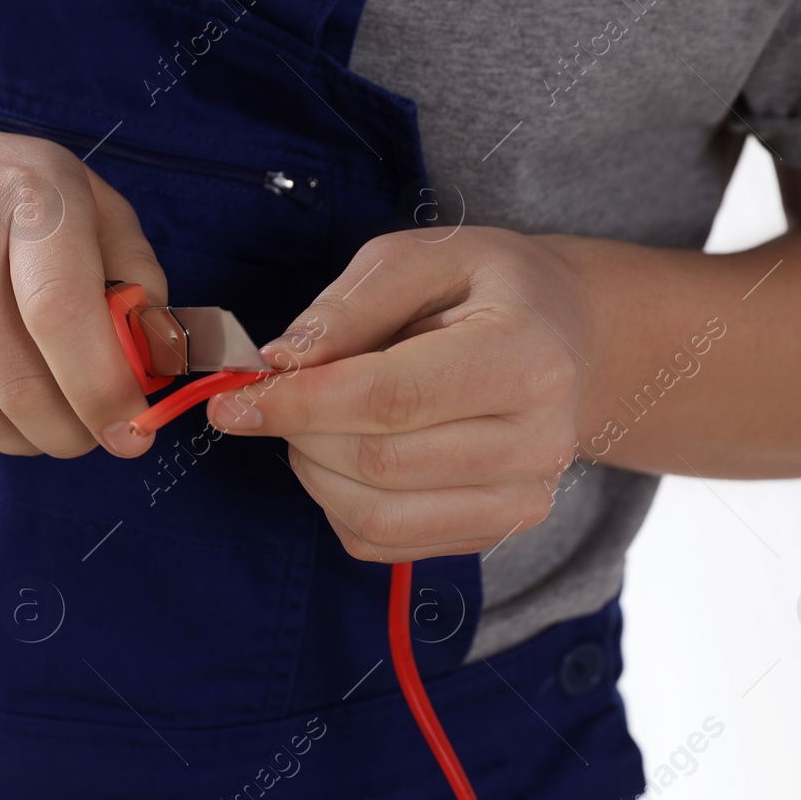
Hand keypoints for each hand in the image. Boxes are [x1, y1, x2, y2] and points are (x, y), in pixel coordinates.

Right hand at [0, 80, 164, 457]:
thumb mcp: (75, 196)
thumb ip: (135, 272)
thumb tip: (160, 359)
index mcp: (24, 195)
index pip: (63, 315)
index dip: (104, 389)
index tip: (133, 431)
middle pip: (26, 387)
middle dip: (76, 431)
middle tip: (94, 433)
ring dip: (30, 438)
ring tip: (44, 416)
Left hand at [205, 229, 589, 561]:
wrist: (567, 338)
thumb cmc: (487, 289)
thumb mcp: (422, 256)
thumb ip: (349, 306)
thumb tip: (280, 364)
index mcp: (527, 359)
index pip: (390, 399)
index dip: (300, 404)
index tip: (233, 401)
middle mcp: (538, 443)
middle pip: (379, 464)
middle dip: (301, 432)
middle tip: (274, 397)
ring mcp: (522, 500)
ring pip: (375, 516)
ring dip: (314, 471)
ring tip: (316, 420)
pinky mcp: (494, 533)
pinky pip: (382, 543)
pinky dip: (337, 504)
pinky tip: (344, 455)